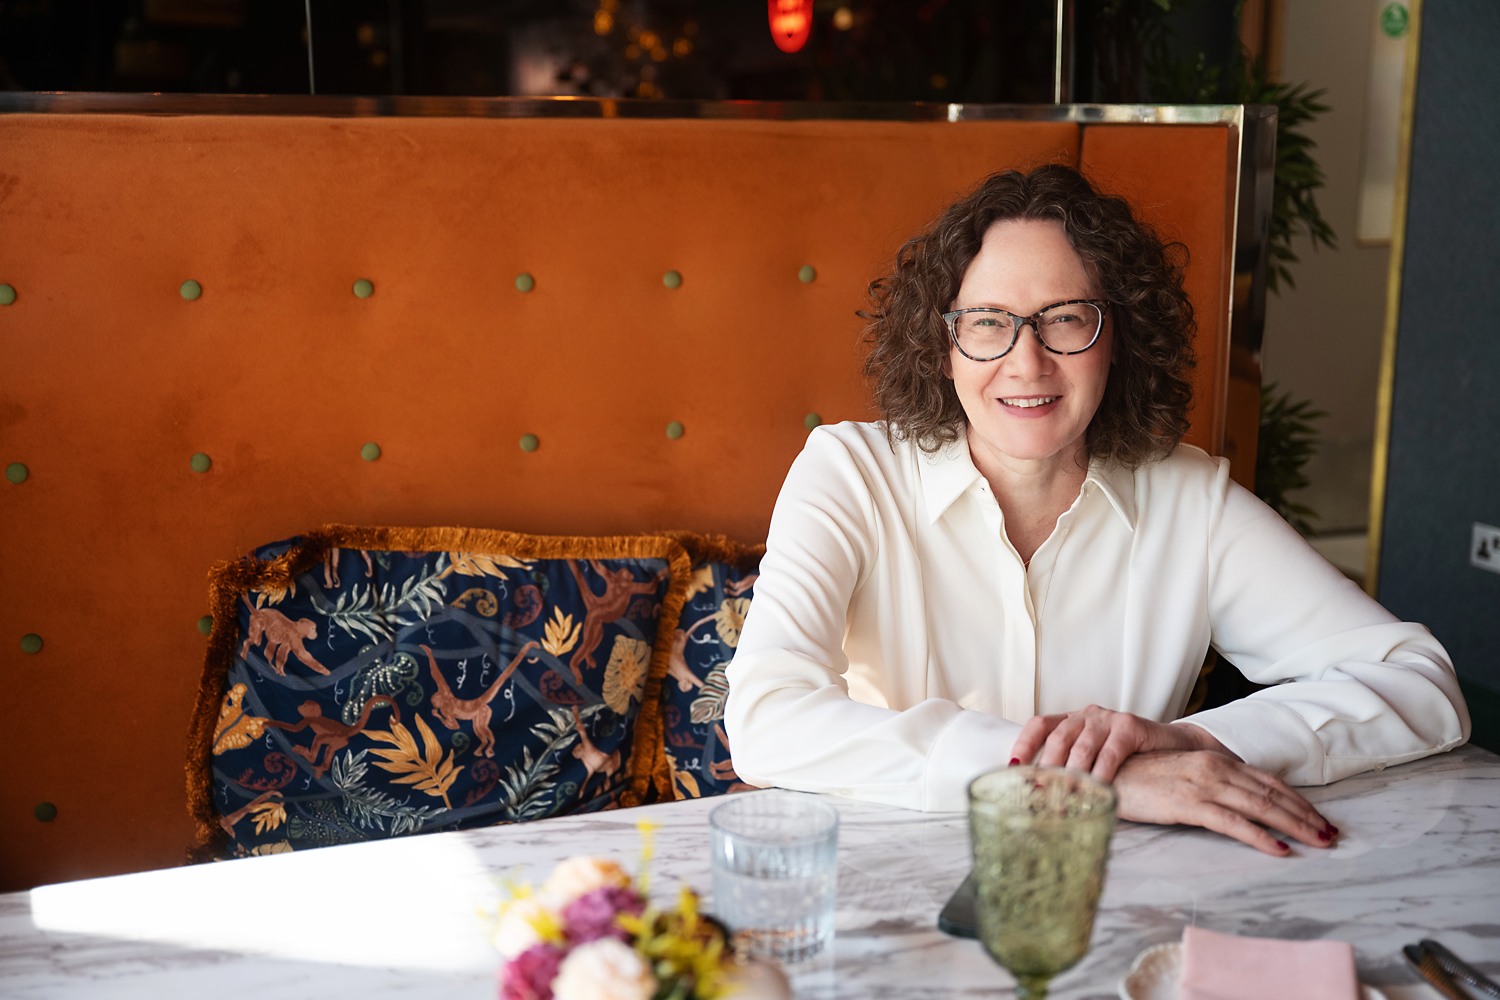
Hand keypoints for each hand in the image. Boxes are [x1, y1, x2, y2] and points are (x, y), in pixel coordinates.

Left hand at [1010, 705, 1227, 782]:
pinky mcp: (1130, 726)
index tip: (1012, 768)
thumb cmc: (1129, 757)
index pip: (1039, 725)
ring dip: (1070, 775)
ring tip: (1062, 798)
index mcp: (1072, 720)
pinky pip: (1110, 753)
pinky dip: (1100, 773)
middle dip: (1046, 767)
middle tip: (1038, 794)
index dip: (1024, 744)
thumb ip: (1072, 765)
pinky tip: (1096, 790)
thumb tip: (1041, 796)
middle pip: (1057, 738)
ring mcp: (1108, 719)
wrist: (1174, 746)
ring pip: (1082, 747)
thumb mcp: (1095, 756)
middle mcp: (1086, 715)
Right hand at [1112, 750, 1337, 855]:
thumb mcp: (1179, 775)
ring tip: (1318, 842)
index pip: (1266, 780)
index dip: (1297, 799)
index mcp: (1213, 760)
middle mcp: (1214, 767)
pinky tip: (1278, 850)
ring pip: (1259, 806)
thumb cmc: (1136, 777)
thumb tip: (1235, 802)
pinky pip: (1232, 823)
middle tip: (1331, 834)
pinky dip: (1259, 836)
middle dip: (1305, 814)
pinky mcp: (1188, 804)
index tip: (1318, 817)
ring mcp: (1202, 784)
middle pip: (1270, 793)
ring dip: (1294, 826)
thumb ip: (1208, 784)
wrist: (1102, 771)